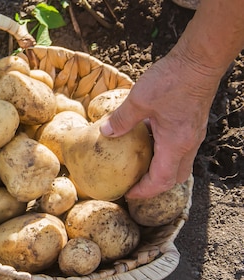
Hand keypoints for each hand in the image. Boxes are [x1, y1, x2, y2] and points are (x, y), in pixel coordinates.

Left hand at [99, 52, 218, 198]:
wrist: (199, 60)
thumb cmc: (172, 79)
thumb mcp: (139, 100)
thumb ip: (121, 119)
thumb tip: (104, 133)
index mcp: (176, 144)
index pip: (161, 180)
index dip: (144, 191)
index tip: (128, 194)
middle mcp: (188, 144)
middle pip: (173, 177)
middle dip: (154, 186)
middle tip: (133, 184)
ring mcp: (193, 135)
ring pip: (178, 164)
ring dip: (159, 170)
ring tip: (137, 167)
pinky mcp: (192, 125)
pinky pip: (179, 149)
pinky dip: (163, 154)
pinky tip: (146, 143)